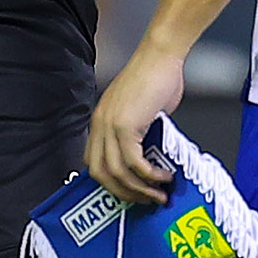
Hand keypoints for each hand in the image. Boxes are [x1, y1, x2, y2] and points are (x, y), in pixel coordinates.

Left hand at [85, 43, 187, 207]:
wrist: (161, 56)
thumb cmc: (157, 76)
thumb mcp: (142, 111)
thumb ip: (140, 133)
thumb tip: (152, 155)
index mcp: (100, 121)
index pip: (94, 162)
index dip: (110, 182)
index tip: (130, 192)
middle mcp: (99, 124)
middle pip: (99, 173)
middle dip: (122, 193)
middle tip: (144, 201)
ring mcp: (110, 126)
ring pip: (116, 172)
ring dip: (138, 189)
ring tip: (158, 195)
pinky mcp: (125, 126)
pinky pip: (134, 163)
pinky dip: (149, 176)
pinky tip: (164, 177)